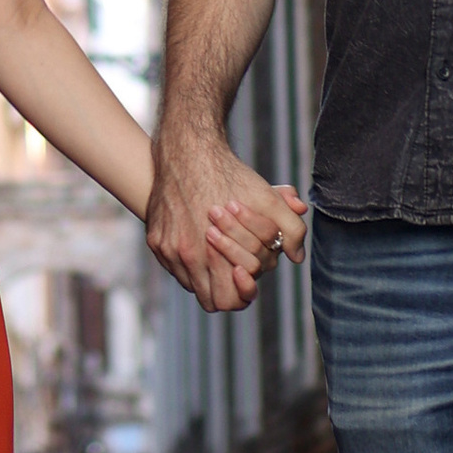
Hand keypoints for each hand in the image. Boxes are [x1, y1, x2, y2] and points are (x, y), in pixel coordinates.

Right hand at [148, 127, 304, 313]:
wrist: (187, 152)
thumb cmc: (229, 176)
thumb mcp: (268, 200)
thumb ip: (290, 229)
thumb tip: (297, 257)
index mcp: (214, 255)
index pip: (229, 301)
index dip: (243, 293)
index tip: (247, 275)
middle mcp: (186, 257)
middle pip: (210, 300)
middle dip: (226, 289)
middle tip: (236, 272)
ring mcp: (167, 249)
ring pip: (189, 283)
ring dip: (205, 276)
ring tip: (219, 257)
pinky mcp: (155, 239)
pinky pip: (173, 266)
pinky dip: (187, 262)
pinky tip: (201, 243)